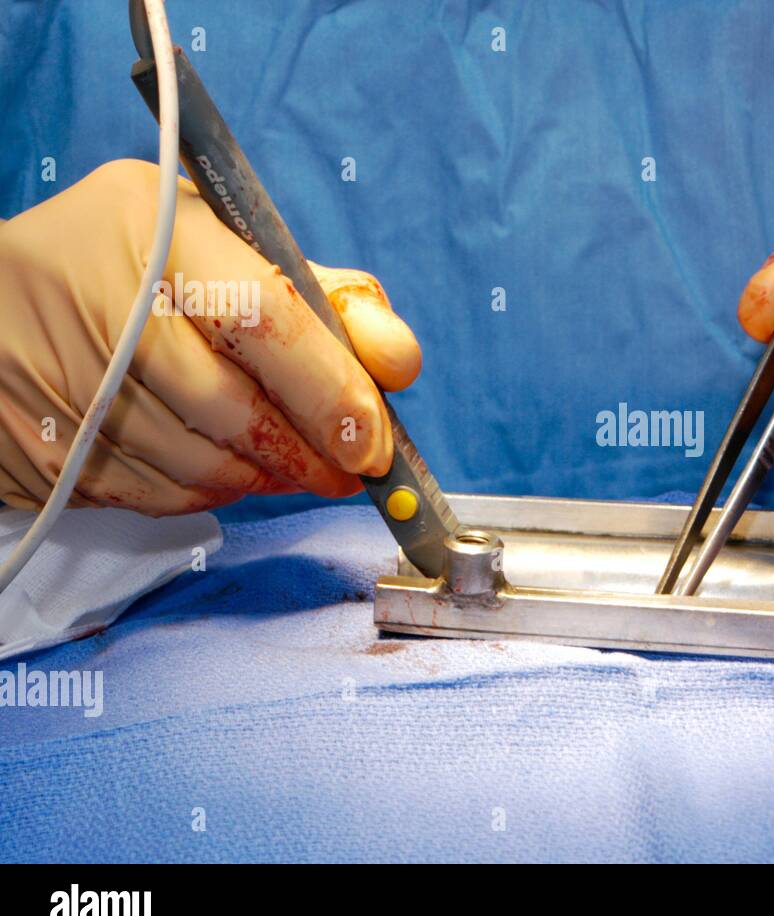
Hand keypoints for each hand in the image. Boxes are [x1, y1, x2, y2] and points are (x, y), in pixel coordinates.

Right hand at [0, 159, 421, 514]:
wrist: (0, 303)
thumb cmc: (141, 272)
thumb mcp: (232, 250)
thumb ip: (327, 299)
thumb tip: (399, 363)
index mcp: (153, 226)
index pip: (263, 317)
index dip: (330, 391)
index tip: (371, 442)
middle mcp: (92, 296)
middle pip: (232, 408)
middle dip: (308, 453)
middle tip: (345, 469)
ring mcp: (54, 377)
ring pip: (198, 467)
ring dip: (263, 480)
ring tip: (290, 465)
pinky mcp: (38, 446)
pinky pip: (153, 497)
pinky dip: (208, 495)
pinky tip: (227, 470)